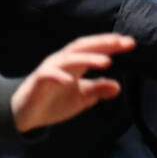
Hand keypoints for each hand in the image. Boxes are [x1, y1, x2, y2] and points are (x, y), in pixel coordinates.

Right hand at [11, 34, 127, 131]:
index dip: (111, 45)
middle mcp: (63, 61)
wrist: (26, 114)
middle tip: (121, 43)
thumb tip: (118, 86)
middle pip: (83, 47)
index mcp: (75, 63)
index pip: (94, 49)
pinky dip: (59, 76)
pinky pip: (49, 75)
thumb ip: (97, 90)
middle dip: (102, 44)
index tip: (130, 43)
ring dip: (87, 59)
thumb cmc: (53, 101)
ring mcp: (50, 69)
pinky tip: (71, 81)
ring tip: (106, 62)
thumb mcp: (81, 98)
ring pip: (69, 59)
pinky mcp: (38, 81)